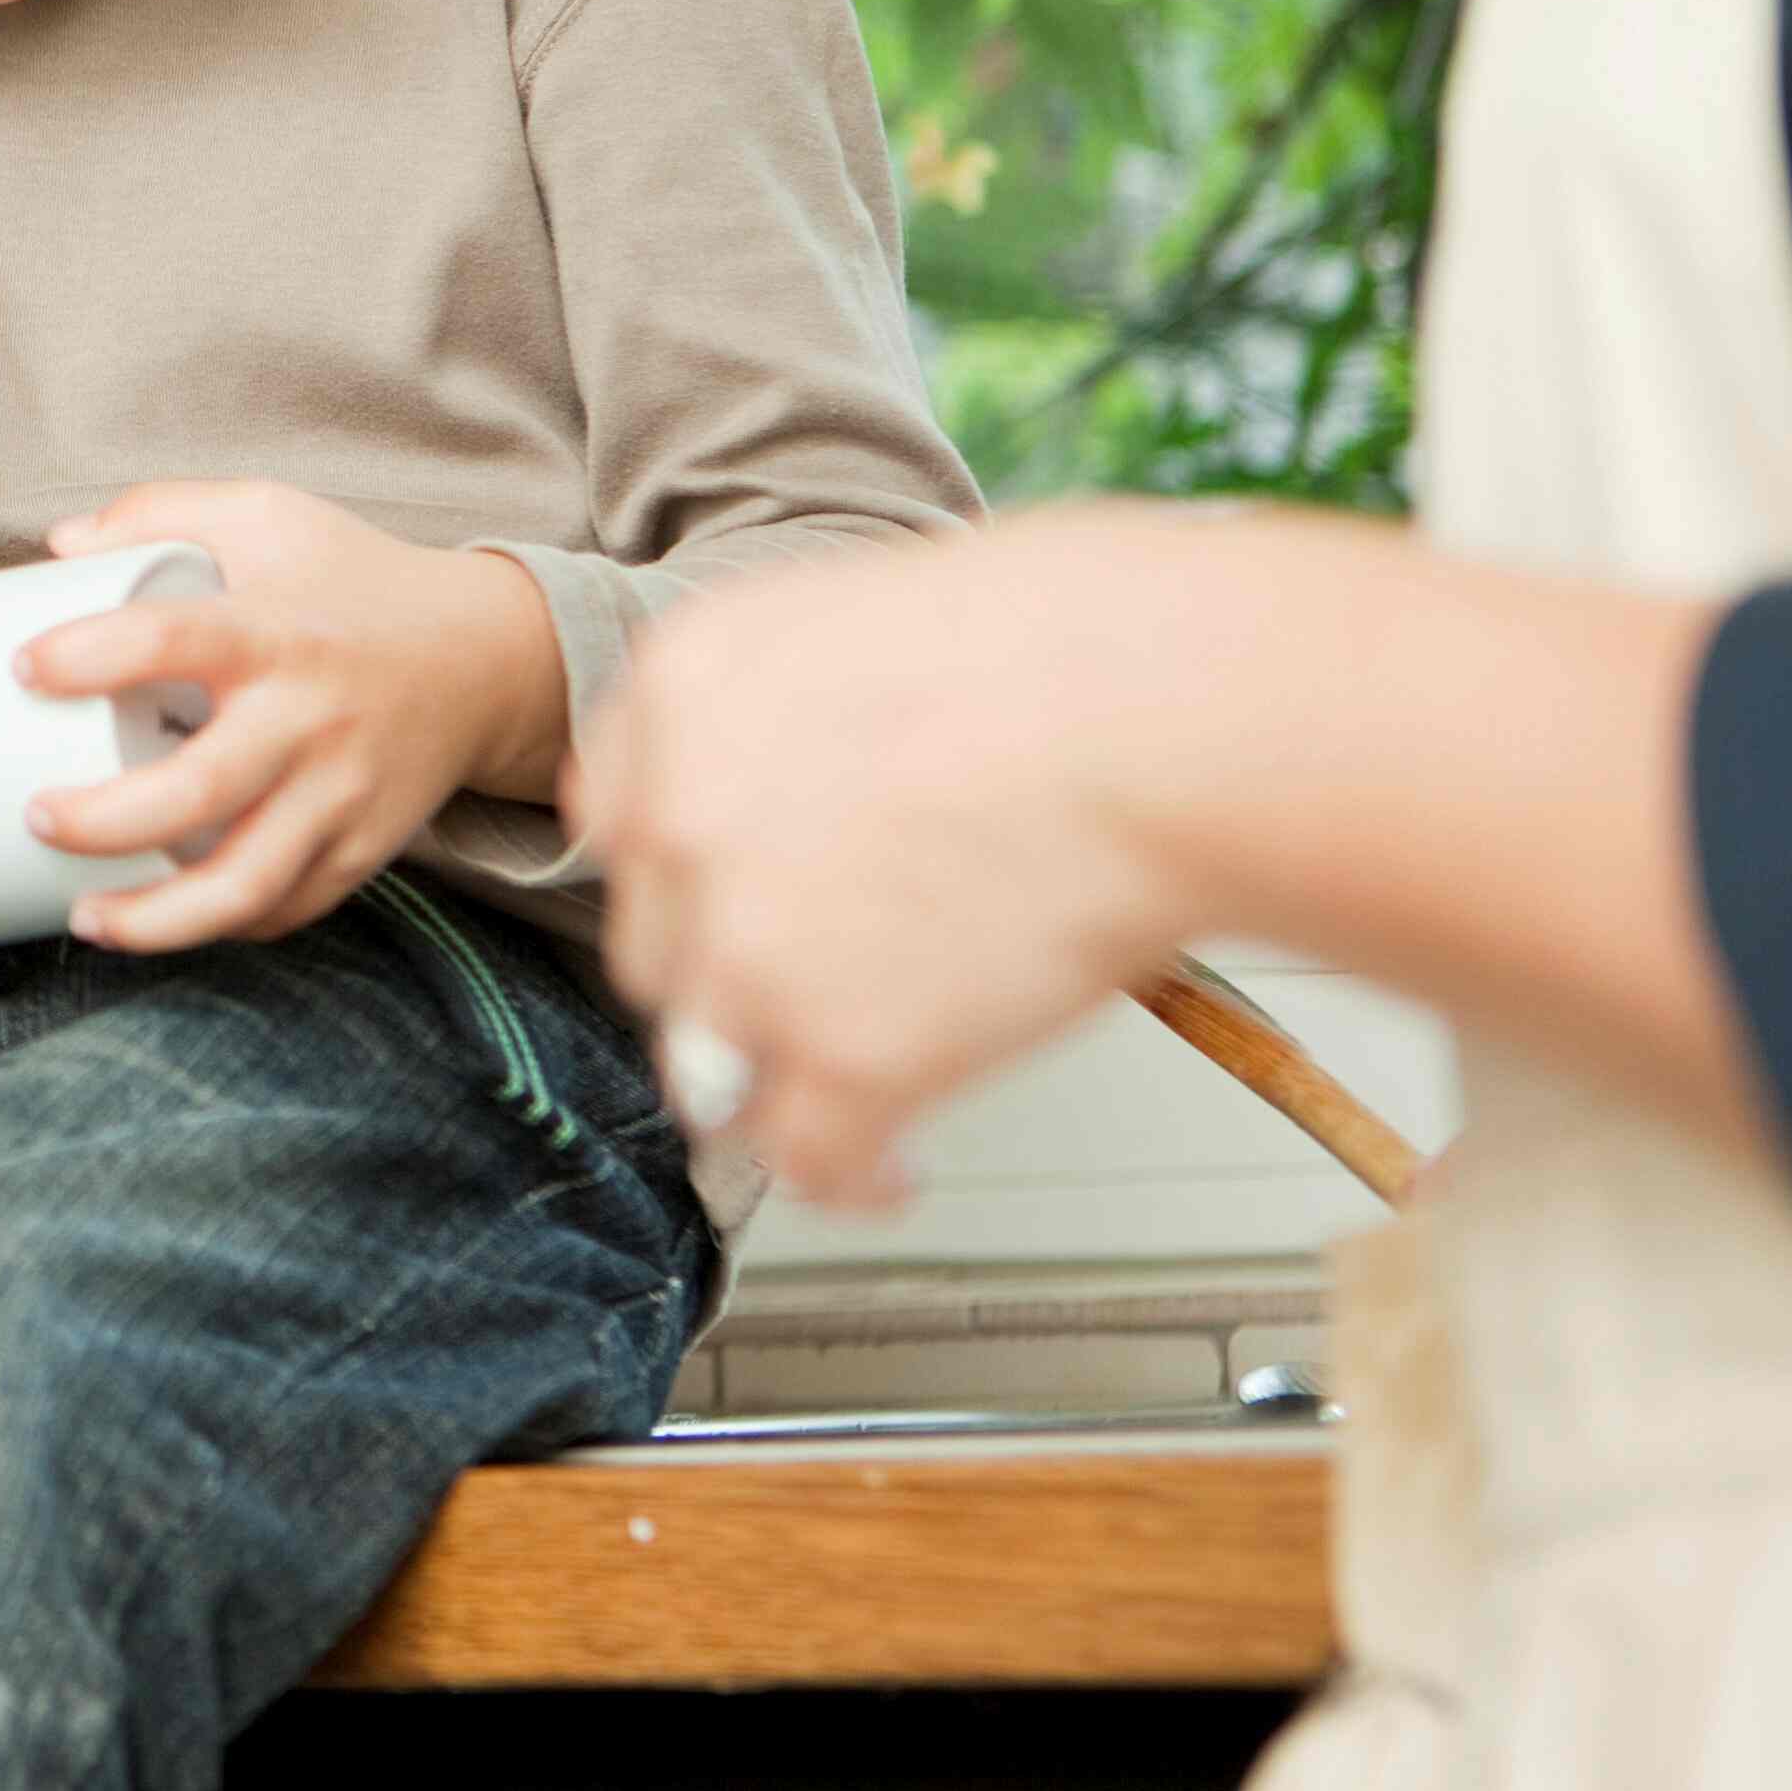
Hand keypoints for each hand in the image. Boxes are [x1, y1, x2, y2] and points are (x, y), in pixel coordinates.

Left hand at [17, 483, 567, 954]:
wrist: (488, 655)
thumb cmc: (353, 580)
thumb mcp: (265, 515)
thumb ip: (160, 511)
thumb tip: (57, 546)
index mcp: (277, 630)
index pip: (172, 638)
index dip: (89, 654)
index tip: (25, 667)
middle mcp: (313, 719)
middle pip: (204, 788)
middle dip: (108, 819)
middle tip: (39, 816)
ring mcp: (344, 795)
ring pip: (248, 881)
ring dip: (158, 918)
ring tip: (86, 919)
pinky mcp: (364, 849)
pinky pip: (287, 908)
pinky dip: (221, 926)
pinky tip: (162, 921)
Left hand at [571, 508, 1210, 1206]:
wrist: (1166, 716)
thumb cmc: (1081, 644)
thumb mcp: (871, 612)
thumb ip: (800, 706)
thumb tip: (825, 777)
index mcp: (685, 691)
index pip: (625, 823)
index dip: (690, 875)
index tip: (734, 905)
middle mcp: (684, 823)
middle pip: (663, 948)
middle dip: (733, 974)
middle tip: (822, 984)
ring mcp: (750, 951)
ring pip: (709, 1063)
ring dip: (770, 1083)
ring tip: (845, 1091)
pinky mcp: (842, 1057)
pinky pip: (807, 1158)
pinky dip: (851, 1178)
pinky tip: (892, 1171)